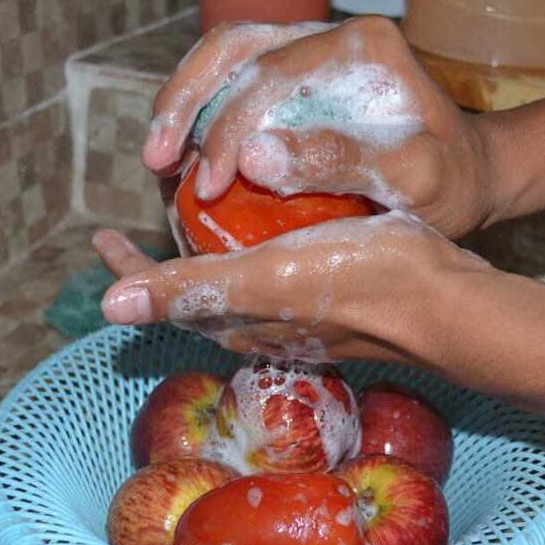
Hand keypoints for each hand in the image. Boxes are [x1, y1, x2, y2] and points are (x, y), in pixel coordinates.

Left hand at [92, 215, 491, 362]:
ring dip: (204, 258)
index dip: (128, 268)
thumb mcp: (266, 278)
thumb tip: (111, 304)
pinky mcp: (328, 305)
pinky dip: (249, 254)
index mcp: (234, 318)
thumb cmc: (359, 283)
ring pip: (231, 288)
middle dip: (162, 260)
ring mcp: (294, 319)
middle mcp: (258, 325)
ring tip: (197, 219)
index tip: (100, 235)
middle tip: (144, 220)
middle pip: (192, 293)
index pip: (163, 295)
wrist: (443, 307)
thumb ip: (192, 288)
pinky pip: (270, 279)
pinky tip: (267, 229)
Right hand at [142, 16, 498, 238]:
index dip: (226, 129)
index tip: (206, 184)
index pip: (271, 75)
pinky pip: (236, 81)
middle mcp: (333, 37)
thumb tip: (255, 158)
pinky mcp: (302, 78)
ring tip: (158, 158)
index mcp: (363, 48)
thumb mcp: (415, 181)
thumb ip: (343, 163)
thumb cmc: (452, 184)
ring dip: (184, 103)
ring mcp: (314, 52)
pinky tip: (186, 155)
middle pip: (234, 48)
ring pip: (226, 57)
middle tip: (155, 160)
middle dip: (184, 102)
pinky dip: (202, 114)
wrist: (473, 176)